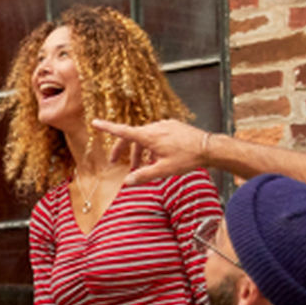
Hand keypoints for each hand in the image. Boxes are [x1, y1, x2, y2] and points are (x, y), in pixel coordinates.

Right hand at [93, 118, 209, 184]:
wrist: (210, 148)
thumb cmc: (188, 158)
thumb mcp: (163, 170)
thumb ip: (143, 176)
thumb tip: (126, 182)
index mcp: (149, 136)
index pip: (123, 131)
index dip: (107, 127)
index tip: (95, 122)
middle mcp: (155, 127)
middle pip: (132, 137)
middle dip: (124, 151)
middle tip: (117, 163)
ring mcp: (165, 125)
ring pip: (145, 138)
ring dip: (141, 151)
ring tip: (145, 166)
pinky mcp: (173, 126)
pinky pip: (157, 135)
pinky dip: (152, 146)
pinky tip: (159, 157)